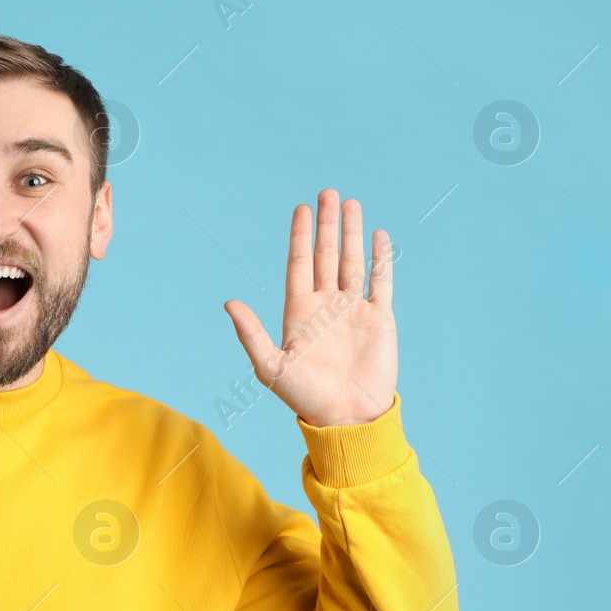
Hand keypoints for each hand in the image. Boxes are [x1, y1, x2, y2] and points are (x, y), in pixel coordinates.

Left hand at [223, 188, 396, 427]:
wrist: (347, 418)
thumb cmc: (305, 397)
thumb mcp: (270, 366)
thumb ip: (251, 334)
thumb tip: (229, 303)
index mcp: (299, 312)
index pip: (299, 263)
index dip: (300, 236)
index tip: (302, 209)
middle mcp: (326, 305)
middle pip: (325, 255)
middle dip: (326, 224)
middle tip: (327, 192)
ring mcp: (353, 309)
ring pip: (352, 261)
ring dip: (352, 233)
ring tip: (351, 204)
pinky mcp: (379, 318)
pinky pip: (381, 281)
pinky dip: (381, 258)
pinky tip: (378, 235)